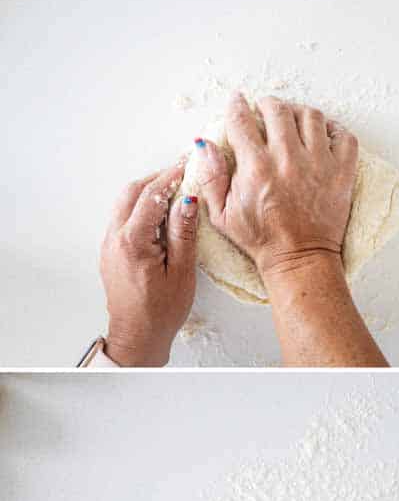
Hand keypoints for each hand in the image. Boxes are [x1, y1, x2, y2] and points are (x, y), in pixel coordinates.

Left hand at [99, 162, 198, 365]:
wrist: (137, 335)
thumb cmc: (161, 312)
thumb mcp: (181, 273)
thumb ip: (183, 234)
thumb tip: (187, 202)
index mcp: (133, 242)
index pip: (152, 196)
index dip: (171, 177)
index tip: (187, 165)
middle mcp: (115, 238)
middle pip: (132, 192)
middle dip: (157, 179)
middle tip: (180, 174)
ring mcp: (109, 243)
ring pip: (125, 204)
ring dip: (148, 192)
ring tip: (173, 193)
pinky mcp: (111, 250)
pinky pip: (124, 218)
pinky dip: (141, 208)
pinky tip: (160, 216)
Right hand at [190, 93, 358, 281]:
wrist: (300, 260)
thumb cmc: (262, 239)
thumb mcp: (222, 214)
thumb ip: (210, 176)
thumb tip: (204, 144)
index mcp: (257, 167)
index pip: (242, 119)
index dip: (237, 105)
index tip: (238, 103)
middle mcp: (288, 160)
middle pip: (277, 109)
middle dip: (267, 105)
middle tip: (265, 112)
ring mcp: (319, 165)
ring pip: (310, 116)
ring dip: (298, 112)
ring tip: (293, 121)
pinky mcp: (342, 175)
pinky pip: (344, 137)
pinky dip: (335, 129)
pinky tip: (323, 134)